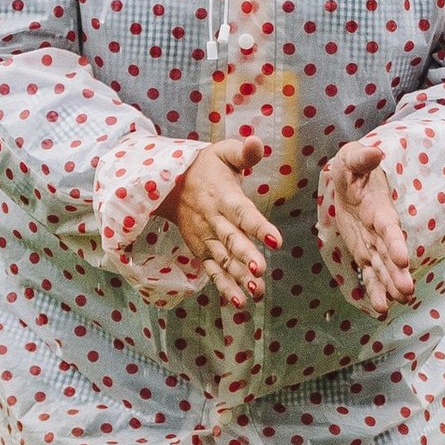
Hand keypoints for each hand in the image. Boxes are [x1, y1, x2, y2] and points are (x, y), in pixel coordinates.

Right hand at [169, 139, 280, 308]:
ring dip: (238, 277)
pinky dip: (224, 286)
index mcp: (222, 196)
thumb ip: (243, 151)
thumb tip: (256, 142)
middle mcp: (213, 220)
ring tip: (256, 293)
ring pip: (223, 260)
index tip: (276, 240)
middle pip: (231, 240)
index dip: (258, 226)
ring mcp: (205, 238)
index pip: (242, 212)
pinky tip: (239, 302)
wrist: (168, 184)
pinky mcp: (200, 250)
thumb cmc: (205, 166)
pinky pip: (212, 271)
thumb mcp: (222, 151)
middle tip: (261, 270)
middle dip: (245, 256)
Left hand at [323, 132, 416, 315]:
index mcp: (379, 209)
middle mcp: (379, 230)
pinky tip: (381, 308)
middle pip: (390, 255)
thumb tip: (375, 152)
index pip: (389, 229)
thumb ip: (362, 158)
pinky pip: (370, 274)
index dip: (396, 243)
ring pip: (383, 268)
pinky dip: (374, 290)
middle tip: (407, 292)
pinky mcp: (363, 252)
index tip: (404, 259)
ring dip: (389, 286)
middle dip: (398, 273)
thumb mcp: (352, 159)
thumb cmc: (353, 167)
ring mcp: (373, 244)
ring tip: (396, 304)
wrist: (349, 180)